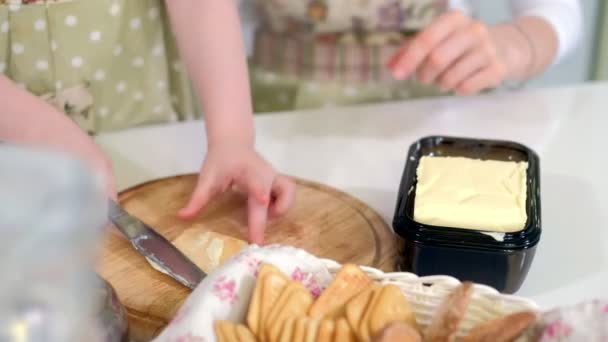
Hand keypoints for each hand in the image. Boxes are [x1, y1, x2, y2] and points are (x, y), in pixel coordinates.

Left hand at [178, 144, 294, 244]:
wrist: (233, 143)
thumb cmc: (220, 160)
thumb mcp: (207, 178)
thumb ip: (198, 199)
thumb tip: (182, 217)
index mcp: (249, 171)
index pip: (257, 183)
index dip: (261, 192)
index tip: (262, 203)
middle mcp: (267, 174)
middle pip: (278, 194)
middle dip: (274, 214)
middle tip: (259, 241)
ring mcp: (275, 178)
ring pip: (289, 195)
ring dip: (280, 210)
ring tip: (264, 216)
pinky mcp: (279, 182)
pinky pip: (288, 196)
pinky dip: (281, 206)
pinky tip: (267, 211)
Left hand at [388, 10, 508, 95]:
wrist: (507, 47)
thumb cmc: (462, 44)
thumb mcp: (438, 39)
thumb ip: (411, 50)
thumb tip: (390, 66)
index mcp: (454, 19)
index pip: (426, 39)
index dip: (409, 59)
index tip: (397, 75)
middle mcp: (473, 30)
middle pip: (436, 60)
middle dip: (424, 75)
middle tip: (424, 78)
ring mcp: (488, 49)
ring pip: (450, 78)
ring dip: (441, 84)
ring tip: (446, 78)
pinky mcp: (498, 69)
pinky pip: (465, 88)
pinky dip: (458, 89)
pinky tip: (463, 81)